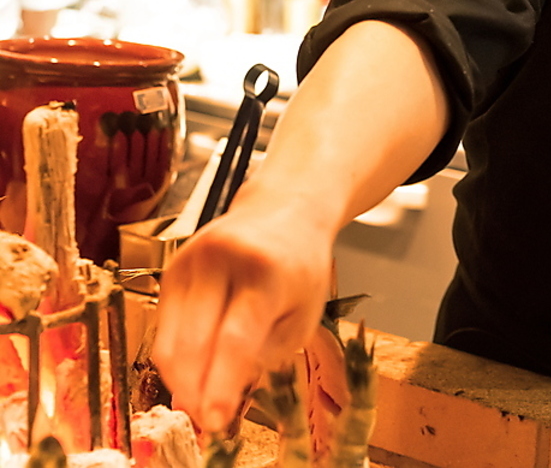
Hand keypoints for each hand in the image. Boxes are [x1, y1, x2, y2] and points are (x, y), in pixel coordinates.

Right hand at [152, 193, 334, 432]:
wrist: (283, 209)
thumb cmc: (299, 267)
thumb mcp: (302, 314)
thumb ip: (264, 354)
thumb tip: (219, 396)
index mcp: (266, 272)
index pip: (234, 339)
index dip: (221, 387)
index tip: (216, 424)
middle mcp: (223, 260)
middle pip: (191, 343)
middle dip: (194, 392)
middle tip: (206, 422)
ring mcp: (191, 260)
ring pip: (168, 340)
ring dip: (180, 380)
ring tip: (200, 402)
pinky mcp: (171, 267)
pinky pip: (163, 326)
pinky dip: (175, 356)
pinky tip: (193, 370)